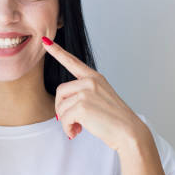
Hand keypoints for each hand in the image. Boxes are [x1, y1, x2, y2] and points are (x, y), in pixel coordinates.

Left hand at [42, 36, 147, 151]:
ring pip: (60, 107)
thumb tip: (61, 109)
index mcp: (95, 77)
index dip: (57, 52)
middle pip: (60, 92)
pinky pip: (64, 118)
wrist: (129, 132)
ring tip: (77, 127)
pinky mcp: (82, 106)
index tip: (46, 42)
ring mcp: (86, 92)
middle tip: (72, 121)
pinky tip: (76, 132)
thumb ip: (83, 95)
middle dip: (61, 109)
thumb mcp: (100, 98)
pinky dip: (67, 128)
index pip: (73, 62)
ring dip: (65, 121)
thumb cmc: (114, 119)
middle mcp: (90, 81)